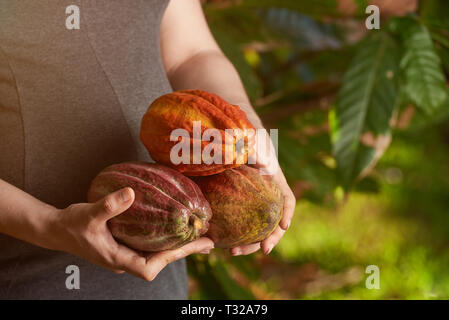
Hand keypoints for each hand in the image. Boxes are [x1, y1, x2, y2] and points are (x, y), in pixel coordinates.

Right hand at [45, 187, 213, 280]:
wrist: (57, 228)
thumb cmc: (71, 225)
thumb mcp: (88, 214)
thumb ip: (108, 206)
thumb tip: (131, 193)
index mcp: (118, 260)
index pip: (149, 268)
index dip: (171, 258)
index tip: (191, 245)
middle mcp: (125, 259)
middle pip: (160, 260)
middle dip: (184, 251)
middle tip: (208, 240)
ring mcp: (126, 252)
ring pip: (157, 253)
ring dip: (178, 244)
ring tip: (199, 235)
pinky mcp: (126, 244)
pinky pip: (151, 243)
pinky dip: (165, 236)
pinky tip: (175, 227)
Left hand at [230, 133, 295, 255]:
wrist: (232, 137)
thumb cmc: (245, 137)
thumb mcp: (252, 139)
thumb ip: (254, 145)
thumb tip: (252, 152)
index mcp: (273, 182)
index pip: (287, 200)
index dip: (287, 213)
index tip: (284, 226)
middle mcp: (265, 196)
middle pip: (271, 223)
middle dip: (268, 239)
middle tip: (262, 250)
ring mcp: (250, 203)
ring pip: (252, 228)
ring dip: (246, 243)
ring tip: (231, 252)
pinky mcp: (234, 206)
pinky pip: (234, 224)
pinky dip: (228, 235)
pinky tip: (215, 241)